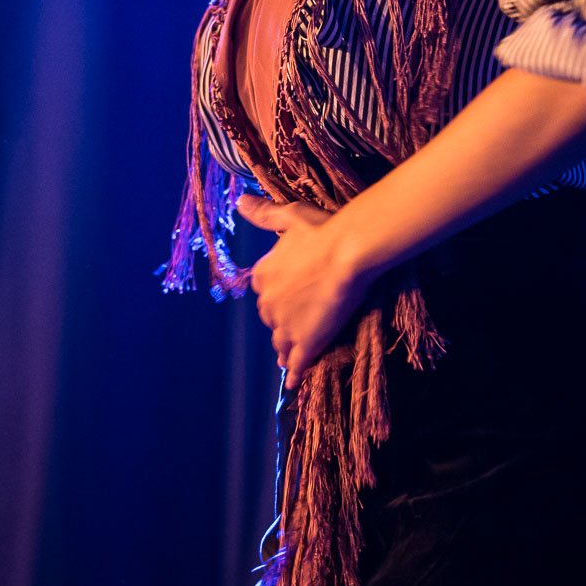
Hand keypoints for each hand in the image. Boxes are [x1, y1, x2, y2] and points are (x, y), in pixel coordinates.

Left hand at [237, 191, 372, 390]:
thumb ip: (263, 214)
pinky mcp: (305, 342)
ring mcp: (285, 326)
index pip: (265, 291)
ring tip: (292, 354)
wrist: (346, 252)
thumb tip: (239, 201)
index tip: (290, 294)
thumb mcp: (289, 216)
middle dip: (283, 320)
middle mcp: (267, 303)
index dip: (279, 294)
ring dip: (287, 347)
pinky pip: (297, 363)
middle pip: (272, 319)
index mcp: (262, 276)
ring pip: (281, 342)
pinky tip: (293, 383)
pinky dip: (295, 374)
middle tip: (300, 319)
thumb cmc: (321, 231)